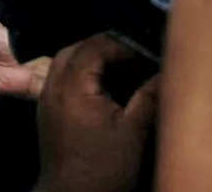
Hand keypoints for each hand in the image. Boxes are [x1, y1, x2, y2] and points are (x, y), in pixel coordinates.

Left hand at [35, 34, 158, 191]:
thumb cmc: (104, 166)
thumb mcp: (133, 131)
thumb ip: (148, 97)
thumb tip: (165, 73)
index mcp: (73, 87)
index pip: (93, 47)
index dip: (119, 44)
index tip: (142, 52)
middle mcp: (53, 86)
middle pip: (74, 49)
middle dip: (102, 46)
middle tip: (130, 54)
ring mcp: (46, 98)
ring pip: (63, 61)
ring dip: (88, 57)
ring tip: (118, 65)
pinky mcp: (46, 110)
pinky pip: (59, 77)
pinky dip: (78, 71)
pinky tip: (99, 83)